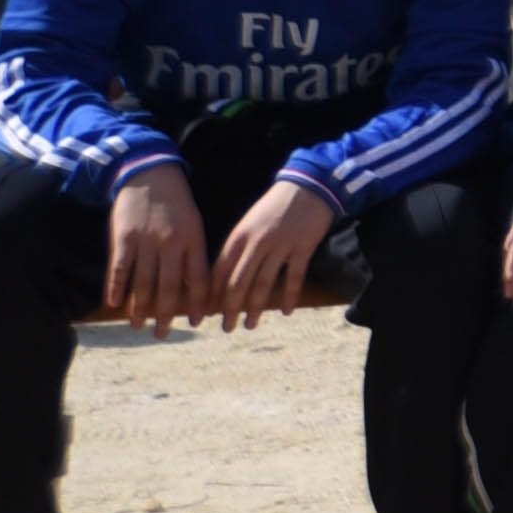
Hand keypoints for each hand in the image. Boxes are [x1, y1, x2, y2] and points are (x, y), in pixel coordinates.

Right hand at [99, 163, 207, 330]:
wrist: (150, 174)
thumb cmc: (176, 204)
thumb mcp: (193, 224)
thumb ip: (193, 253)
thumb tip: (196, 287)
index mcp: (193, 240)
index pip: (198, 279)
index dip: (199, 302)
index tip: (198, 322)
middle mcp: (170, 244)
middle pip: (169, 287)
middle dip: (167, 315)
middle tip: (163, 335)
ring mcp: (146, 242)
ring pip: (144, 283)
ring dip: (140, 309)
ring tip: (139, 327)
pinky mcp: (123, 238)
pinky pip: (120, 268)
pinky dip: (117, 287)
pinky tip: (115, 304)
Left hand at [213, 176, 338, 326]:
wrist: (307, 185)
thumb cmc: (273, 206)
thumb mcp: (248, 224)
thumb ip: (236, 249)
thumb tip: (222, 279)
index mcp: (238, 237)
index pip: (219, 273)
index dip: (211, 296)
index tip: (206, 314)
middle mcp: (257, 244)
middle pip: (239, 283)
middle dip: (230, 309)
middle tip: (226, 328)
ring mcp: (281, 246)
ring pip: (264, 284)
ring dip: (255, 308)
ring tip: (250, 325)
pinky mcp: (304, 248)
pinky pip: (295, 277)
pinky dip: (290, 296)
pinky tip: (286, 311)